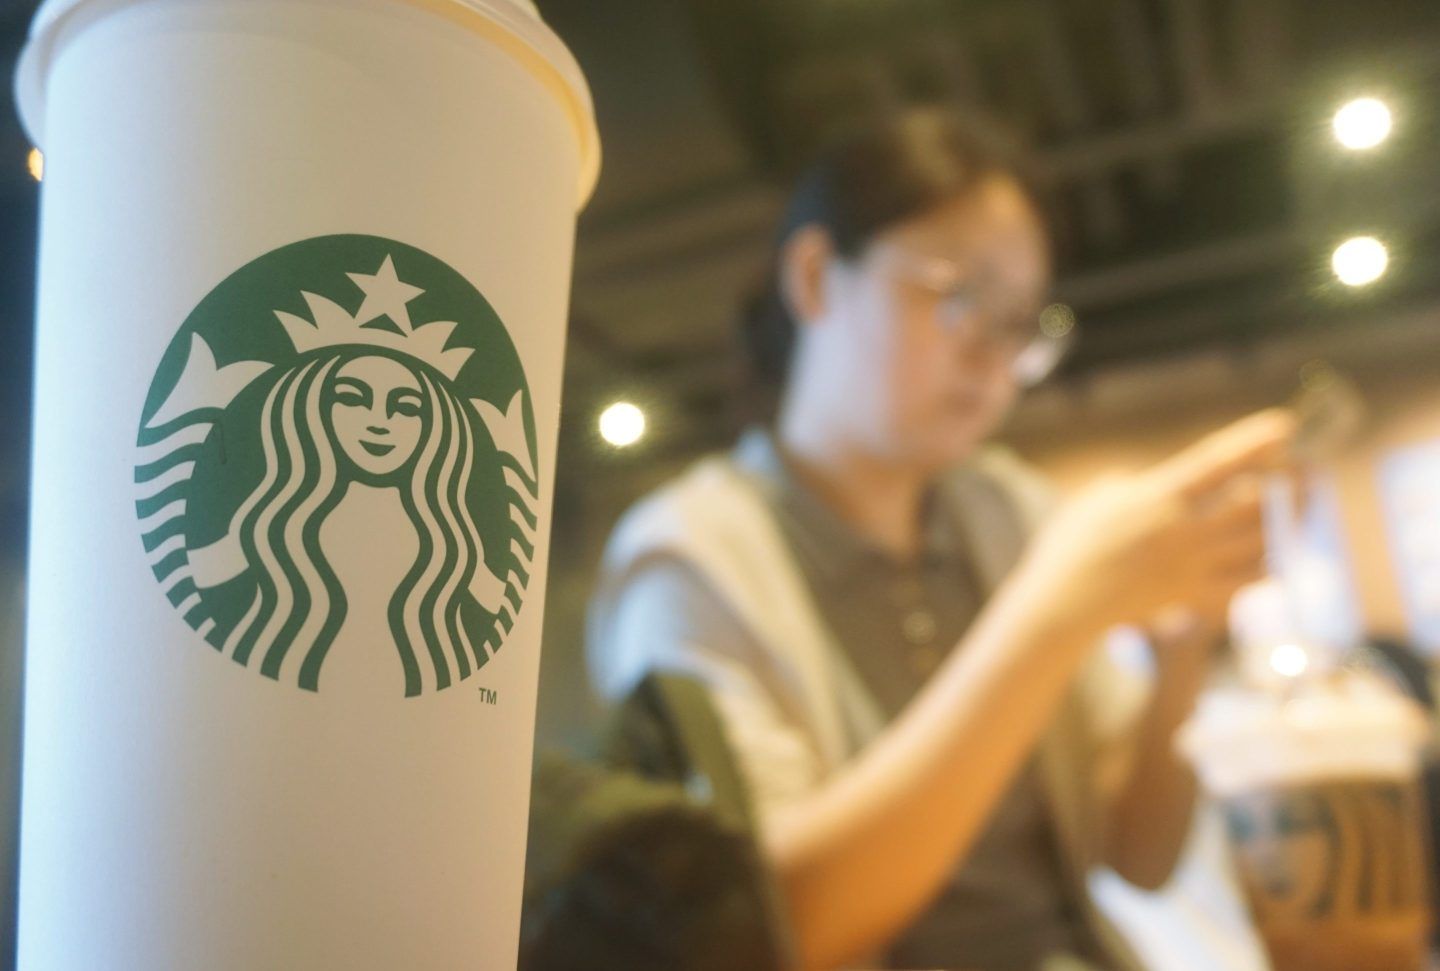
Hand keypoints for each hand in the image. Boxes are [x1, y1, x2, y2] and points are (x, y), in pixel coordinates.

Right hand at [1021, 409, 1294, 635]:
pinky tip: (1276, 553)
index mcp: (1157, 498)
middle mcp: (1182, 531)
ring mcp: (1191, 566)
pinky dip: (1268, 565)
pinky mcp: (1193, 595)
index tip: (1284, 426)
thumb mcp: (1097, 498)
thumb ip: (1134, 483)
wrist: (1064, 604)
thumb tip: (1153, 479)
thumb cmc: (1071, 545)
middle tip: (1302, 468)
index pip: (1216, 464)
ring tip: (1299, 505)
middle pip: (1252, 502)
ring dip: (1284, 520)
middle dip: (1284, 482)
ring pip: (1258, 541)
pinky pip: (1246, 581)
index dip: (1252, 442)